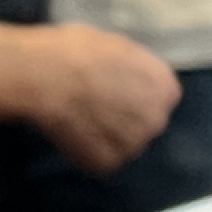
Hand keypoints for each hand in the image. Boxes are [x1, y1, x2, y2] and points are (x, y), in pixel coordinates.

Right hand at [28, 25, 181, 173]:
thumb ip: (135, 69)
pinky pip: (99, 160)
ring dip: (108, 137)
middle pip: (146, 124)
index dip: (137, 95)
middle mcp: (156, 120)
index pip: (160, 98)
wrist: (46, 76)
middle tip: (98, 107)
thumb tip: (131, 77)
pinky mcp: (106, 164)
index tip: (117, 91)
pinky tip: (71, 133)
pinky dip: (87, 151)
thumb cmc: (78, 50)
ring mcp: (133, 146)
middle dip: (126, 119)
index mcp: (165, 87)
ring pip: (124, 145)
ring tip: (81, 120)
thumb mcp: (119, 46)